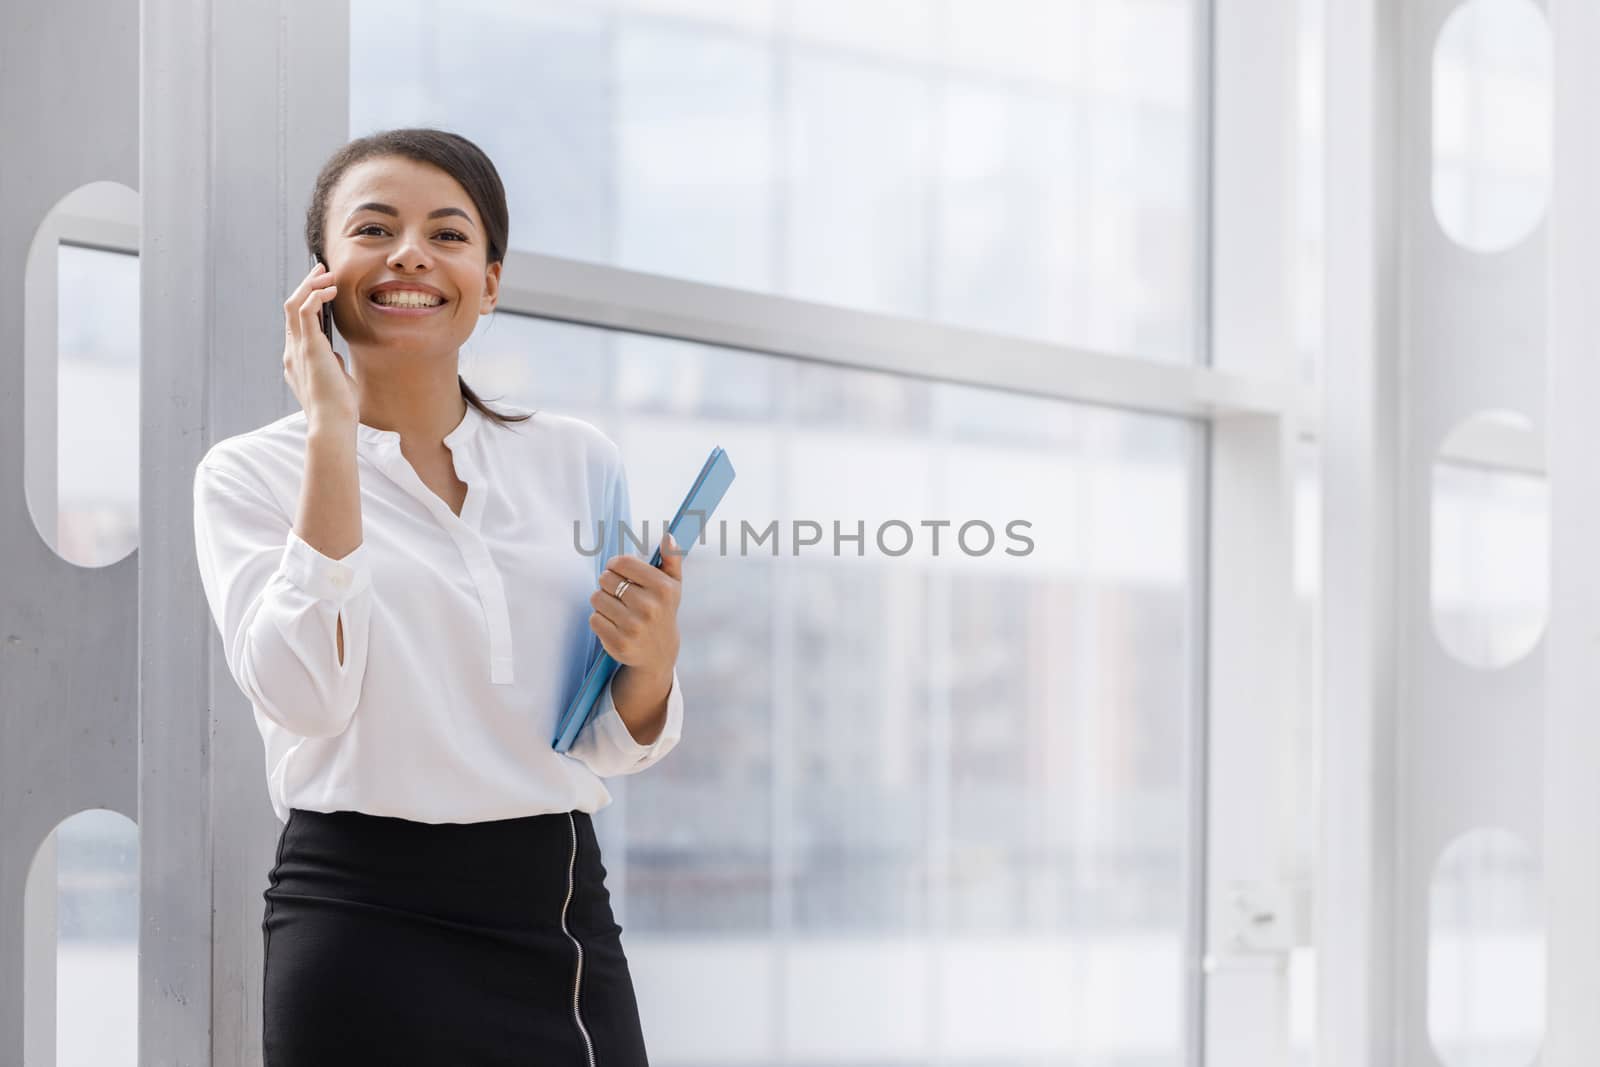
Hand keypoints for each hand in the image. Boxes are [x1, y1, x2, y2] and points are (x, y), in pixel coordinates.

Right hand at [283, 261, 357, 429]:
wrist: (333, 424)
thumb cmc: (338, 408)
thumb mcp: (333, 381)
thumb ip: (330, 366)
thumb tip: (333, 356)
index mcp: (296, 359)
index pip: (296, 322)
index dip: (306, 300)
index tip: (321, 286)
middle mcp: (292, 351)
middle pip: (291, 307)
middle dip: (305, 285)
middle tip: (321, 269)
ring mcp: (297, 349)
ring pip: (294, 304)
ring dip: (309, 285)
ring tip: (326, 274)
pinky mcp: (308, 347)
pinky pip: (305, 310)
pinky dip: (315, 295)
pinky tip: (329, 290)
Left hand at [589, 531, 683, 677]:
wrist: (659, 654)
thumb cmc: (662, 612)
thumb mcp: (673, 586)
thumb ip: (672, 559)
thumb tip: (668, 536)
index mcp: (662, 588)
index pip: (623, 562)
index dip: (615, 564)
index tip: (617, 570)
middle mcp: (649, 607)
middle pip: (606, 579)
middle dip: (608, 583)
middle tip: (617, 592)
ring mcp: (633, 627)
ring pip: (597, 598)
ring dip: (602, 601)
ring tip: (615, 607)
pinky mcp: (618, 643)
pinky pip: (594, 619)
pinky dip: (599, 619)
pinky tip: (613, 623)